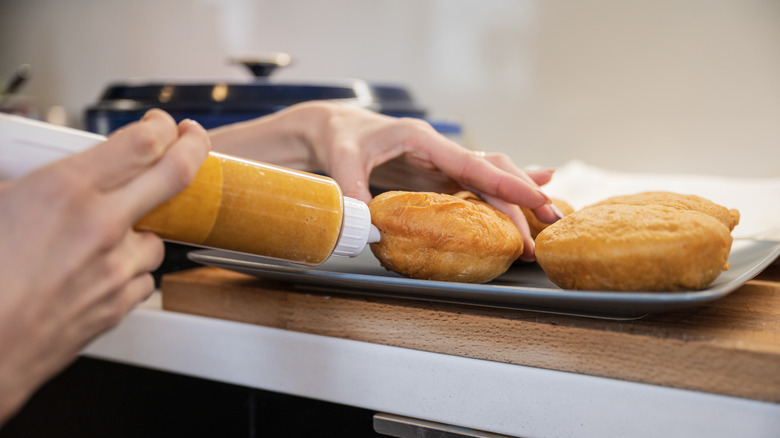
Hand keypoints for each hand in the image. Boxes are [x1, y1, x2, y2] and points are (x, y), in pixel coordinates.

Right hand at [0, 110, 209, 423]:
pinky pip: (143, 279)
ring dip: (140, 231)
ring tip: (106, 236)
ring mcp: (115, 269)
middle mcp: (100, 226)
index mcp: (65, 191)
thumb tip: (39, 170)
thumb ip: (28, 182)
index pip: (143, 143)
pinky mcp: (118, 305)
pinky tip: (100, 272)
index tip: (161, 125)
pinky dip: (128, 272)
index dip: (162, 127)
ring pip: (156, 237)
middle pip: (176, 175)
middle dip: (194, 147)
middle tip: (193, 138)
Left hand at [209, 101, 561, 259]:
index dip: (505, 183)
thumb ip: (353, 188)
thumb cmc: (338, 138)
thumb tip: (367, 226)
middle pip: (491, 170)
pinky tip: (531, 192)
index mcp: (423, 140)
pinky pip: (476, 184)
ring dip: (517, 197)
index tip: (535, 199)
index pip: (472, 164)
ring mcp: (440, 163)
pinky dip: (503, 190)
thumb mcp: (340, 160)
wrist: (332, 128)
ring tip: (547, 217)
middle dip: (523, 195)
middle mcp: (439, 150)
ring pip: (490, 176)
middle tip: (550, 222)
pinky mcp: (437, 176)